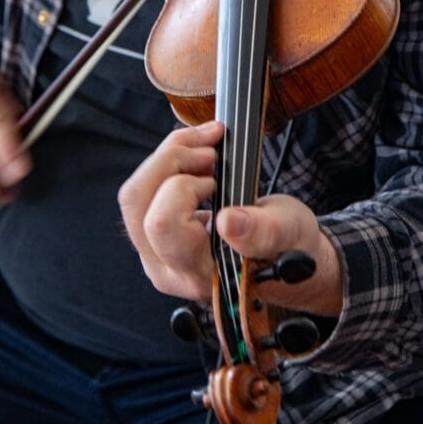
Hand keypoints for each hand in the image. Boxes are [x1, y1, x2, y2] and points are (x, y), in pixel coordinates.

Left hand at [119, 120, 342, 314]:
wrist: (285, 258)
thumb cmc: (287, 247)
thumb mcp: (288, 234)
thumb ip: (262, 231)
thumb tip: (228, 222)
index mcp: (199, 275)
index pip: (163, 224)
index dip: (186, 187)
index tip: (217, 177)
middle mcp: (167, 268)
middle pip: (136, 201)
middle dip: (171, 161)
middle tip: (210, 152)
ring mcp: (155, 252)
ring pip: (134, 193)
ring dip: (168, 157)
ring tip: (206, 148)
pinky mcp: (153, 235)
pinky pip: (142, 191)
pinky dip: (168, 162)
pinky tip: (198, 155)